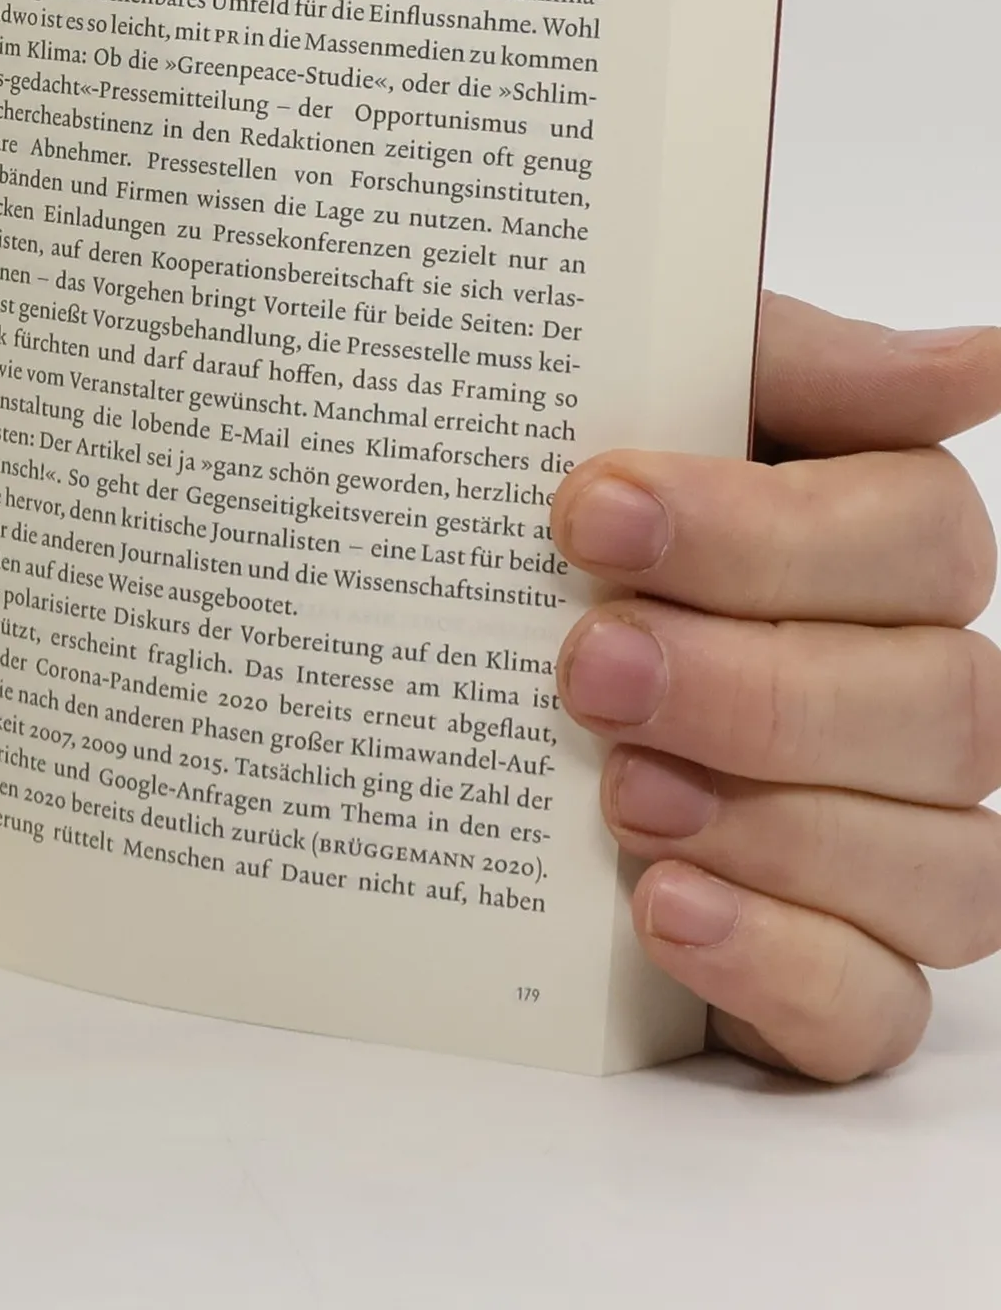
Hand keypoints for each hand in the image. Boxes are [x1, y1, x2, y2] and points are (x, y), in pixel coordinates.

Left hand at [551, 294, 1000, 1080]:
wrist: (421, 668)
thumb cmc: (550, 530)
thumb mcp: (626, 400)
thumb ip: (785, 366)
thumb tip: (976, 361)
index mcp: (872, 547)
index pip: (919, 533)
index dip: (765, 532)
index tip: (593, 511)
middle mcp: (906, 693)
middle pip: (941, 704)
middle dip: (755, 688)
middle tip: (588, 666)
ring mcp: (883, 841)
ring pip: (946, 864)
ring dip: (775, 829)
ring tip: (615, 792)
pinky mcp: (824, 971)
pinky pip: (873, 1004)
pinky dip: (779, 963)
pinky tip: (663, 908)